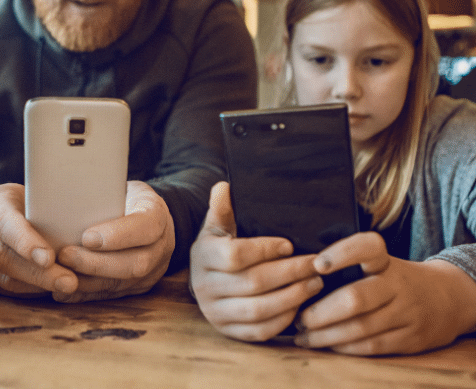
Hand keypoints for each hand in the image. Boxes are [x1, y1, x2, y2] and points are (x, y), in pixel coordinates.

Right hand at [0, 183, 77, 295]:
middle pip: (3, 257)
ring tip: (70, 288)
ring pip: (6, 278)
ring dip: (40, 286)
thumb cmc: (21, 199)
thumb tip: (80, 217)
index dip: (24, 241)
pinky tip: (60, 290)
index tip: (48, 258)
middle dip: (37, 273)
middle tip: (69, 281)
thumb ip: (47, 202)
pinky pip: (10, 288)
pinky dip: (37, 290)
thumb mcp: (31, 190)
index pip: (4, 223)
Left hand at [54, 181, 174, 301]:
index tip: (87, 236)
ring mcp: (153, 271)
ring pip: (123, 284)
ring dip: (88, 282)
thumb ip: (101, 189)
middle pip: (136, 263)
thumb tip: (64, 188)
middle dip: (97, 263)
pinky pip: (112, 295)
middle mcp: (161, 246)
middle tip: (65, 255)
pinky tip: (64, 292)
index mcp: (158, 214)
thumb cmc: (123, 195)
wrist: (144, 214)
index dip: (118, 235)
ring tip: (59, 274)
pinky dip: (86, 294)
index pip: (146, 226)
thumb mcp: (119, 184)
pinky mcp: (138, 287)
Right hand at [189, 181, 321, 341]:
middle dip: (290, 273)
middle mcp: (204, 286)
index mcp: (202, 255)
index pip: (235, 255)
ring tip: (314, 284)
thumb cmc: (219, 247)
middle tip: (315, 265)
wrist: (205, 279)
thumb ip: (222, 207)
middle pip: (252, 283)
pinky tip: (300, 306)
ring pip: (258, 309)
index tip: (289, 245)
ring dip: (292, 297)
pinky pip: (260, 331)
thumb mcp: (218, 225)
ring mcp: (214, 312)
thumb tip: (224, 186)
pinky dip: (283, 320)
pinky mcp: (228, 330)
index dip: (265, 250)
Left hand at [294, 232, 475, 354]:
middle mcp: (397, 285)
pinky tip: (327, 345)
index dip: (342, 254)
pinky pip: (372, 346)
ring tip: (304, 335)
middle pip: (356, 298)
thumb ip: (347, 264)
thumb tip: (298, 270)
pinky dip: (345, 348)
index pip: (367, 247)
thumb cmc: (394, 278)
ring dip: (327, 335)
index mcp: (385, 261)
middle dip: (321, 311)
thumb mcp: (380, 263)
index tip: (317, 264)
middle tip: (299, 316)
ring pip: (361, 327)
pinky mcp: (410, 338)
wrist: (446, 299)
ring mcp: (406, 313)